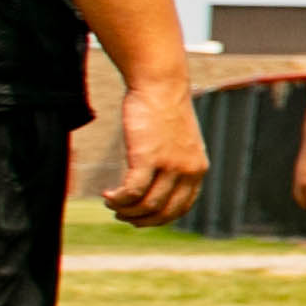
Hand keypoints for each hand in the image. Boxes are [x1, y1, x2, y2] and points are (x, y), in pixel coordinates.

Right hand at [106, 74, 206, 227]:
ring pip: (146, 205)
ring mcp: (170, 165)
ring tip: (112, 204)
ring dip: (125, 210)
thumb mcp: (178, 142)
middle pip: (163, 212)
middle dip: (140, 219)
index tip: (139, 217)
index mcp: (198, 169)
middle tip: (120, 214)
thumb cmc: (164, 111)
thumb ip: (174, 164)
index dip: (158, 219)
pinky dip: (118, 199)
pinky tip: (108, 195)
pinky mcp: (148, 158)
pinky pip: (132, 192)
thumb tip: (156, 185)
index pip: (181, 208)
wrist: (161, 85)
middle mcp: (189, 170)